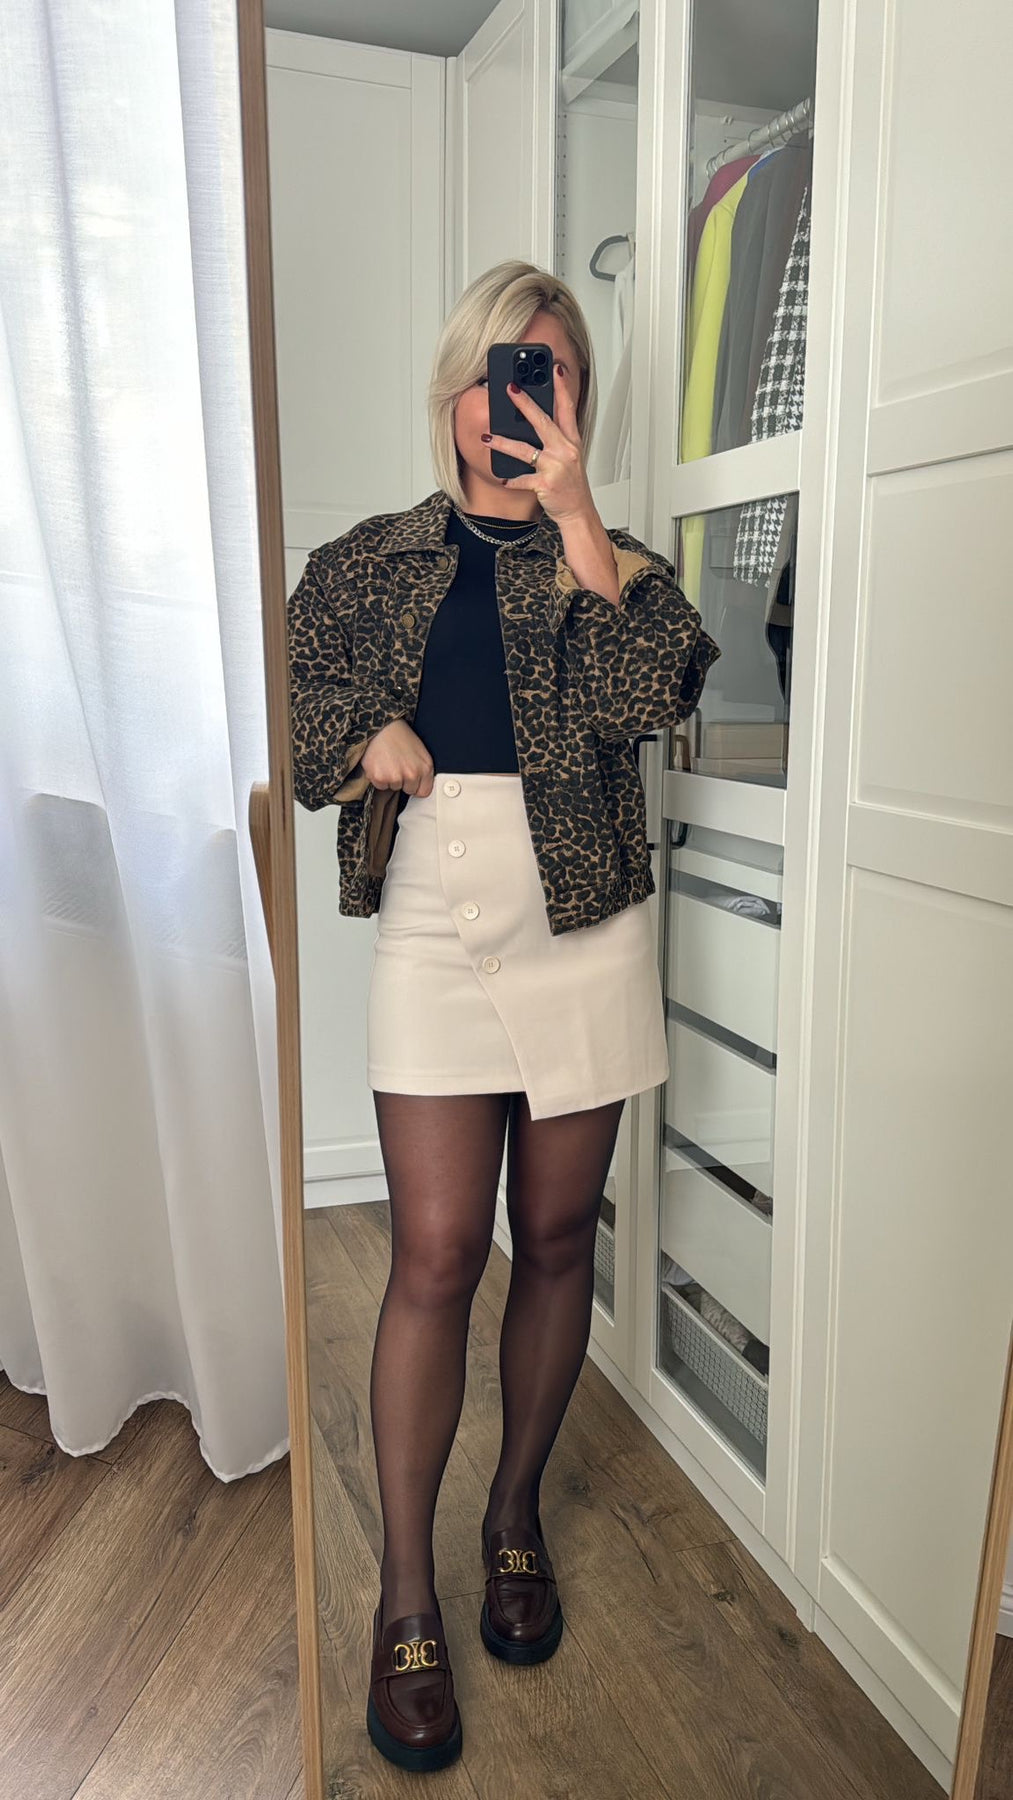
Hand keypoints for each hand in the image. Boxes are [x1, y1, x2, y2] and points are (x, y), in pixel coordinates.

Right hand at [360, 718, 434, 796]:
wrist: (382, 727)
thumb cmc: (400, 737)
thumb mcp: (421, 753)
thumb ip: (423, 771)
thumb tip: (419, 785)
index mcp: (425, 768)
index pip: (424, 792)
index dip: (416, 786)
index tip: (411, 780)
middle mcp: (412, 774)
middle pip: (408, 790)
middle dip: (403, 781)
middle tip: (397, 765)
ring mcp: (395, 777)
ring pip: (393, 788)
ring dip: (389, 779)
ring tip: (388, 762)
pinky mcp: (380, 778)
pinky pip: (380, 786)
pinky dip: (378, 777)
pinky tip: (380, 764)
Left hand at [483, 362, 594, 526]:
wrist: (578, 512)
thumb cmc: (571, 484)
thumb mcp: (569, 456)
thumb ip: (556, 438)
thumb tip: (532, 420)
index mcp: (572, 441)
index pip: (567, 409)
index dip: (562, 387)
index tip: (555, 369)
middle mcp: (565, 451)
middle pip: (543, 422)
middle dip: (525, 404)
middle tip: (510, 389)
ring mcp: (555, 467)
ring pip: (525, 450)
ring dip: (503, 443)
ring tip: (487, 437)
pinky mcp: (545, 484)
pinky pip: (523, 480)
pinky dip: (511, 479)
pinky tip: (502, 478)